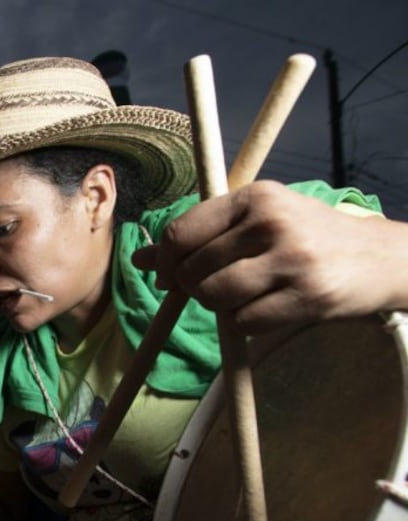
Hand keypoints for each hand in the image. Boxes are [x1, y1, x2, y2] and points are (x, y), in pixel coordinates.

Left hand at [133, 181, 404, 334]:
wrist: (382, 258)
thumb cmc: (308, 237)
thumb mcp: (260, 219)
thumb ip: (202, 234)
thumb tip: (140, 259)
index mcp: (256, 196)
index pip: (181, 232)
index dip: (163, 261)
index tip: (164, 275)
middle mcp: (272, 222)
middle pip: (192, 270)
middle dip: (194, 286)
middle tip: (220, 285)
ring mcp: (292, 259)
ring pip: (214, 297)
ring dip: (220, 305)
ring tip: (247, 294)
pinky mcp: (307, 296)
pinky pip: (244, 322)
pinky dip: (247, 322)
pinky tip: (271, 307)